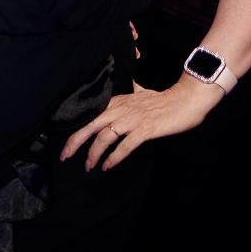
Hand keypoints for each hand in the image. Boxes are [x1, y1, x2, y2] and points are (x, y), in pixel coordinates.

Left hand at [60, 77, 222, 171]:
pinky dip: (114, 158)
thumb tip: (131, 84)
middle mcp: (120, 110)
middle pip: (90, 126)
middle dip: (74, 143)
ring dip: (94, 154)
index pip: (90, 116)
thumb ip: (132, 91)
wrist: (186, 100)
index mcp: (116, 102)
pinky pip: (124, 146)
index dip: (76, 130)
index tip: (67, 144)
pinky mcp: (144, 130)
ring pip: (104, 138)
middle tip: (65, 157)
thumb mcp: (142, 92)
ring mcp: (131, 120)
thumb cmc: (164, 99)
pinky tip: (107, 166)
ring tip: (89, 166)